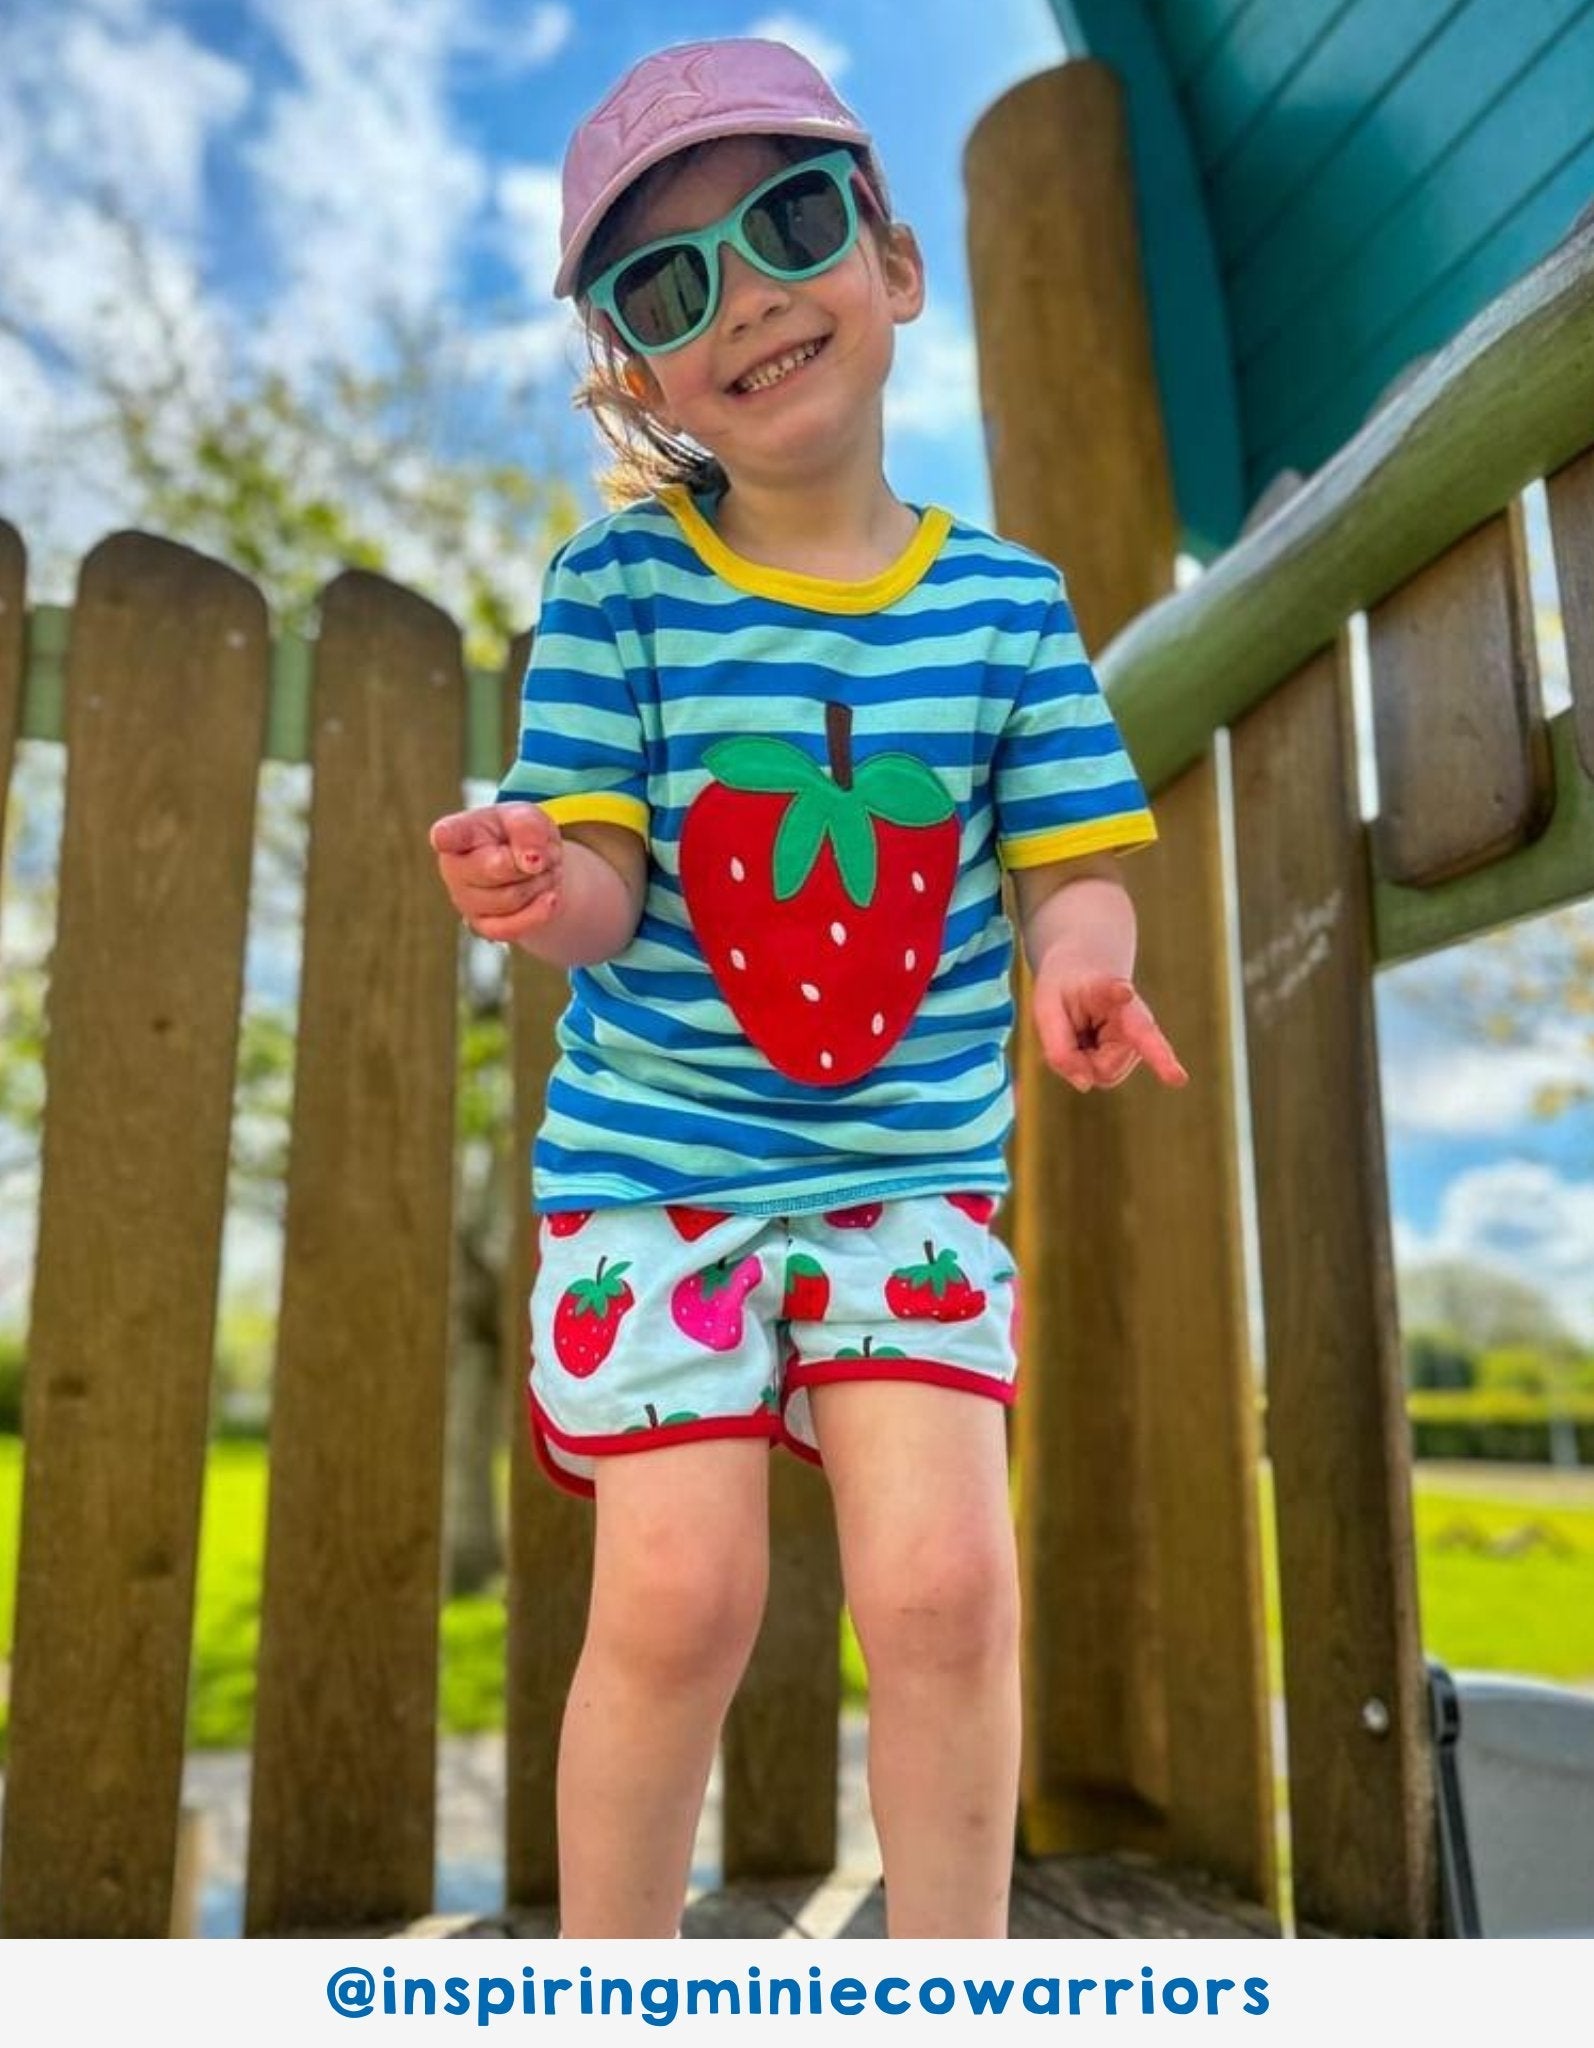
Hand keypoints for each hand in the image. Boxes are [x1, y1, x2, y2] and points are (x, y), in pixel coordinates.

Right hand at [429, 802, 563, 941]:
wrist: (530, 867)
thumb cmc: (519, 835)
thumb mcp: (529, 817)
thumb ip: (528, 828)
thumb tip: (531, 861)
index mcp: (459, 832)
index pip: (448, 834)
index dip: (446, 836)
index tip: (442, 836)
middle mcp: (454, 868)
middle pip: (495, 869)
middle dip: (530, 862)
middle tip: (543, 855)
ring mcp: (465, 901)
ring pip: (511, 898)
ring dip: (540, 883)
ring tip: (543, 871)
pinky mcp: (482, 927)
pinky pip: (515, 926)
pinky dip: (541, 910)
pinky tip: (549, 897)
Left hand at [1031, 963, 1187, 1091]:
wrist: (1083, 976)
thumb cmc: (1063, 990)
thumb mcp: (1047, 1012)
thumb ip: (1060, 1050)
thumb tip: (1085, 1085)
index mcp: (1107, 990)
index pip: (1116, 995)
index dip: (1119, 993)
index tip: (1124, 991)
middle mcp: (1136, 1016)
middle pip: (1105, 1066)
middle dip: (1080, 1060)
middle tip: (1071, 1031)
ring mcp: (1141, 1040)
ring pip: (1105, 1075)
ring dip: (1085, 1062)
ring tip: (1083, 1033)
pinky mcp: (1136, 1055)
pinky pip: (1104, 1077)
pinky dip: (1088, 1066)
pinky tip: (1090, 1042)